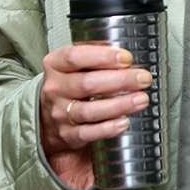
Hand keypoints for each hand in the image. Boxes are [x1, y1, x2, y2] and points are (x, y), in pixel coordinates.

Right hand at [39, 42, 152, 189]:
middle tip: (143, 78)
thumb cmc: (68, 85)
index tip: (126, 58)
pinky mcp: (68, 134)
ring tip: (141, 99)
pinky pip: (89, 132)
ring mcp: (60, 113)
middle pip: (87, 84)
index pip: (75, 57)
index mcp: (55, 65)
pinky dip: (108, 128)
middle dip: (120, 80)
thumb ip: (95, 58)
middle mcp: (55, 89)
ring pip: (90, 110)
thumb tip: (126, 55)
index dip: (102, 56)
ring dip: (120, 104)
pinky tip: (124, 121)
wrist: (47, 117)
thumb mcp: (73, 66)